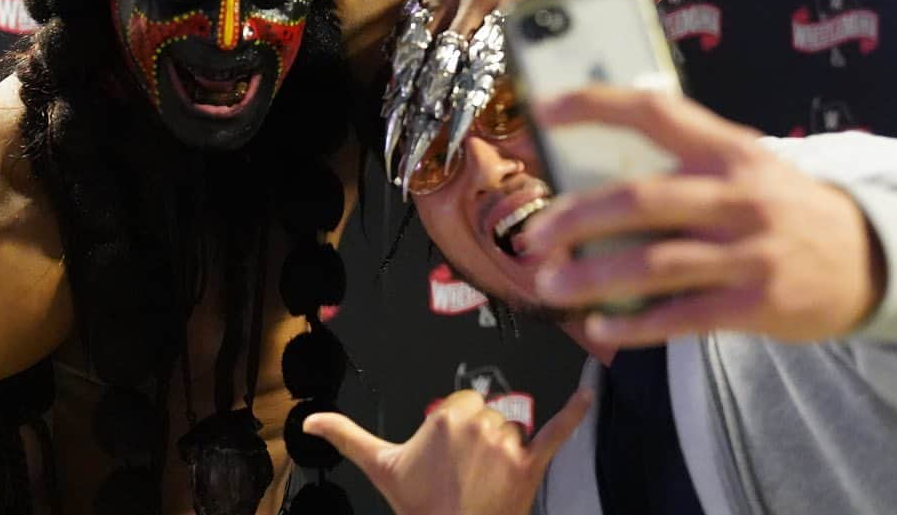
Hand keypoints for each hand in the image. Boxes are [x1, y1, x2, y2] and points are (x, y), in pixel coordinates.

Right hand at [303, 388, 591, 514]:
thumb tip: (306, 420)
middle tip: (464, 475)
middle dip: (481, 440)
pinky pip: (556, 431)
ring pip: (513, 428)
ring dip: (505, 449)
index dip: (456, 430)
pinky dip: (575, 412)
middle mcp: (479, 422)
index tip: (447, 458)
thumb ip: (346, 435)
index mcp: (446, 414)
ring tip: (486, 481)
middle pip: (490, 414)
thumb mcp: (379, 466)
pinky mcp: (531, 464)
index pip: (463, 403)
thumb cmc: (416, 504)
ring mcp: (507, 443)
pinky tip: (591, 392)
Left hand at [521, 86, 885, 344]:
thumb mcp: (745, 167)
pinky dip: (635, 326)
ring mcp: (749, 252)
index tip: (545, 110)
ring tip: (548, 286)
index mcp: (728, 151)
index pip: (657, 113)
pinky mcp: (756, 304)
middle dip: (576, 217)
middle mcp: (737, 196)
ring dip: (592, 277)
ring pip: (654, 264)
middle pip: (641, 200)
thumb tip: (590, 165)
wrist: (869, 258)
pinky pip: (683, 316)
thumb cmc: (781, 207)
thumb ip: (683, 162)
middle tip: (532, 237)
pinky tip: (599, 329)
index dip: (597, 106)